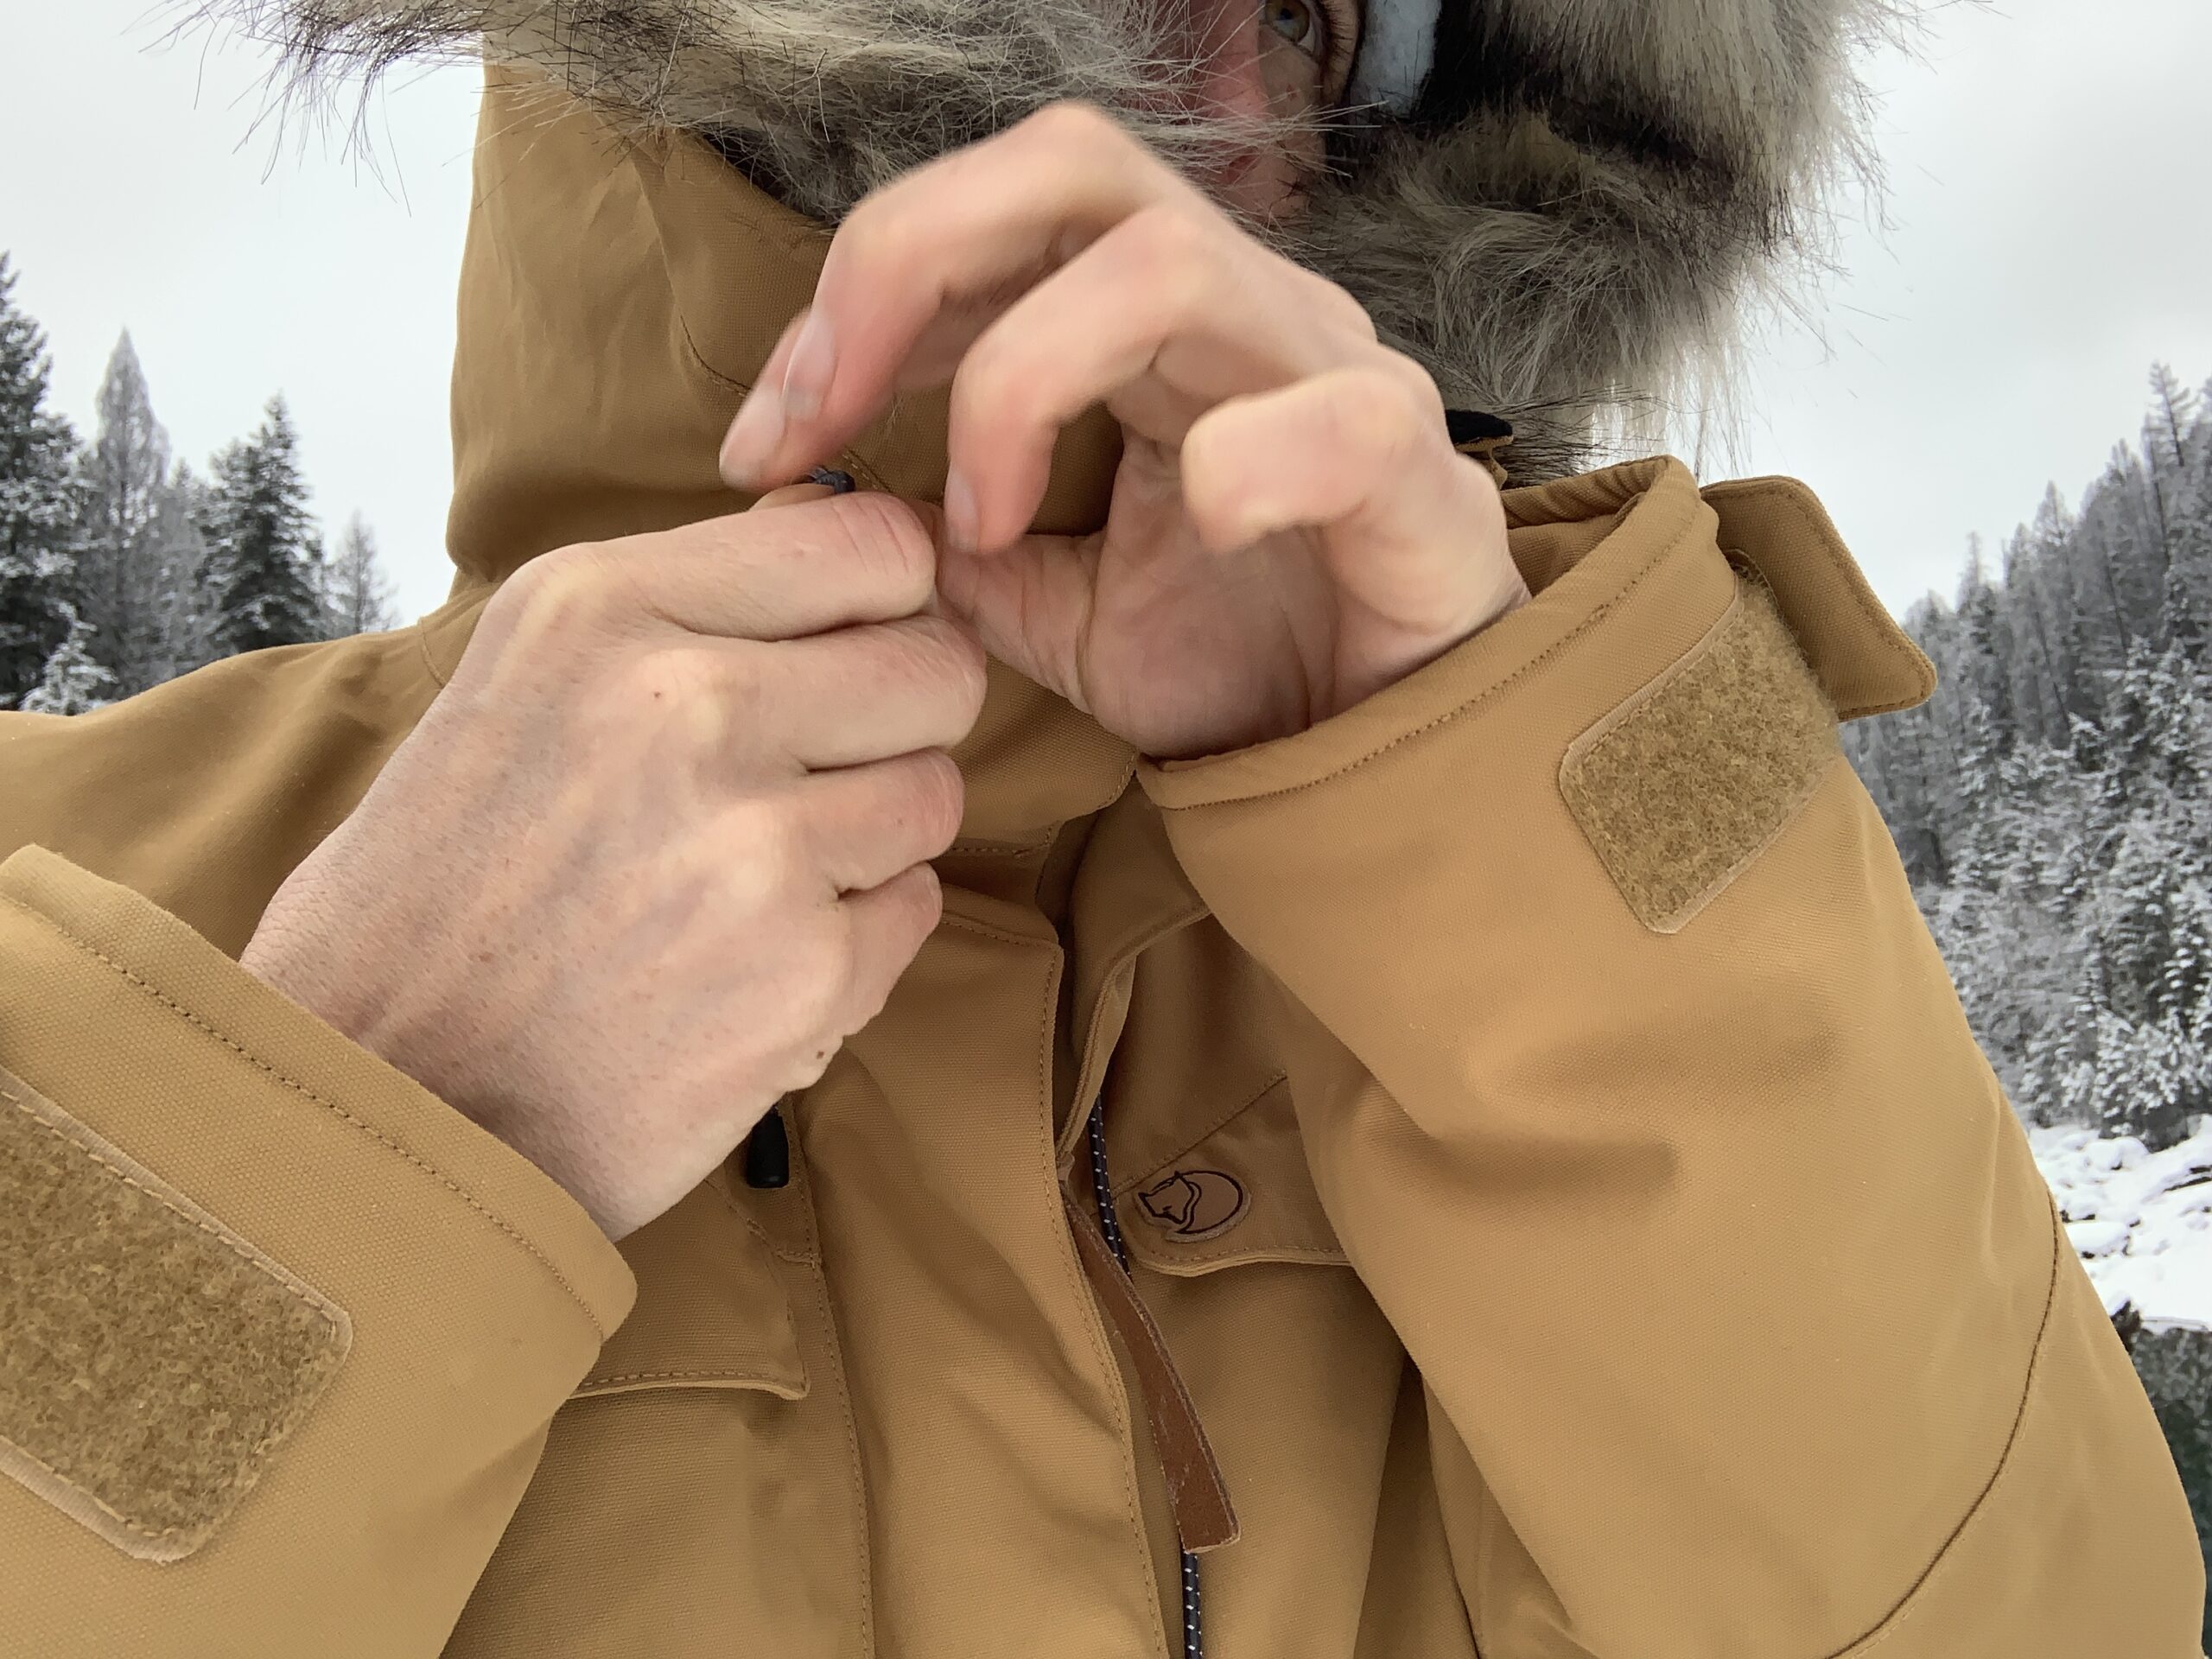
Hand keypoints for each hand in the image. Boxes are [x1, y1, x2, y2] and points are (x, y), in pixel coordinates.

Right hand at [241, 494, 984, 1238]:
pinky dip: (857, 939)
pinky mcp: (806, 974)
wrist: (381, 1100)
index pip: (874, 541)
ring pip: (936, 792)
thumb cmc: (438, 892)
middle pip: (938, 666)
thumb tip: (832, 518)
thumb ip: (685, 602)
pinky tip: (751, 958)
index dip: (890, 601)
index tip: (854, 645)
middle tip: (820, 773)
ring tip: (758, 876)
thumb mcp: (520, 684)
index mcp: (602, 608)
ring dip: (875, 836)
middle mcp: (690, 707)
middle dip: (901, 720)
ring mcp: (757, 847)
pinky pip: (915, 909)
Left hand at [719, 101, 1529, 759]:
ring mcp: (1331, 373)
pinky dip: (1244, 465)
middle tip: (813, 414)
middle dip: (907, 263)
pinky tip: (1193, 534)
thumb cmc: (1234, 663)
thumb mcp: (1056, 612)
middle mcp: (1235, 313)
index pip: (989, 218)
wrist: (1379, 758)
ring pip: (1172, 262)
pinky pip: (1337, 417)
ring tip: (983, 521)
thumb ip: (961, 553)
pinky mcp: (1414, 473)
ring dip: (1026, 378)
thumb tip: (827, 514)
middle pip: (1071, 163)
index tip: (756, 439)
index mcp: (1143, 325)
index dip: (852, 297)